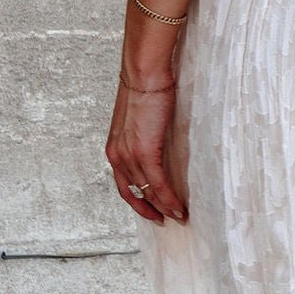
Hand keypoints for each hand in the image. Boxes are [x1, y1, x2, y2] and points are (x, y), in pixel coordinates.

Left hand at [104, 71, 187, 224]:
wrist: (144, 74)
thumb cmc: (145, 90)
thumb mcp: (139, 120)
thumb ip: (143, 137)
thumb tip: (156, 146)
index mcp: (114, 149)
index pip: (124, 185)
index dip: (138, 201)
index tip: (152, 210)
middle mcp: (117, 156)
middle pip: (135, 193)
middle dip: (152, 210)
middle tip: (168, 219)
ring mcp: (129, 155)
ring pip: (147, 192)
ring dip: (165, 208)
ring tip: (179, 216)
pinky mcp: (144, 152)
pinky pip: (157, 185)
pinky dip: (169, 199)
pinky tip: (179, 208)